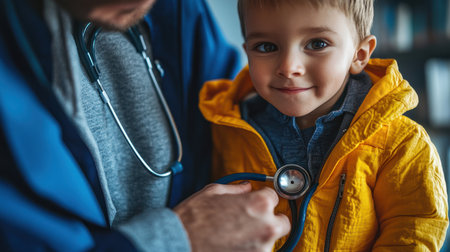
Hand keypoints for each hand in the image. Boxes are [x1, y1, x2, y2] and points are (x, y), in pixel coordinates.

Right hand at [174, 182, 289, 251]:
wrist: (178, 244)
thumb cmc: (192, 219)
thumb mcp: (213, 192)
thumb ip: (236, 189)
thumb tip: (246, 187)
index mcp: (259, 204)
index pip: (274, 196)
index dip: (263, 198)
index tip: (257, 202)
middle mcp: (266, 226)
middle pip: (282, 222)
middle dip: (270, 220)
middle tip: (253, 221)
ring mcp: (262, 249)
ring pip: (270, 241)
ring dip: (258, 238)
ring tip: (235, 236)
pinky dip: (249, 250)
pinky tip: (233, 246)